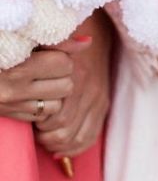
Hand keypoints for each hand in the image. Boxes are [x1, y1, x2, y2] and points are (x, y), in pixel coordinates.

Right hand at [0, 44, 81, 121]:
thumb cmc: (5, 46)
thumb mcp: (27, 41)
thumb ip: (57, 42)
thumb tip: (88, 42)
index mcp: (18, 68)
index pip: (64, 64)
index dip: (63, 57)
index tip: (51, 54)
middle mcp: (13, 90)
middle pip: (66, 87)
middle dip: (62, 76)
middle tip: (47, 67)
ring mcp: (11, 106)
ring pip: (57, 105)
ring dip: (54, 93)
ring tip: (40, 79)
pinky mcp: (9, 115)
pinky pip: (42, 116)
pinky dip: (42, 105)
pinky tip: (32, 92)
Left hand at [36, 13, 112, 157]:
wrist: (98, 33)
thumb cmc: (63, 43)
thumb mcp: (50, 48)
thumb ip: (48, 57)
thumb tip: (34, 67)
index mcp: (75, 77)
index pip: (55, 118)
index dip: (39, 125)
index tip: (31, 119)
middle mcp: (89, 90)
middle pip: (64, 131)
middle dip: (45, 136)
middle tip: (36, 129)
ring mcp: (98, 98)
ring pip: (76, 138)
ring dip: (58, 143)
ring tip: (46, 135)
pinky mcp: (103, 103)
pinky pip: (90, 136)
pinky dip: (74, 147)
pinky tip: (59, 147)